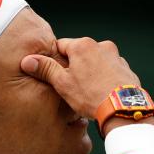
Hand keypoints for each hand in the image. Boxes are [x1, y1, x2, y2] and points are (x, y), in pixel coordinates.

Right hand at [20, 37, 140, 118]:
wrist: (122, 108)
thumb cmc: (90, 95)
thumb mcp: (63, 83)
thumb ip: (46, 69)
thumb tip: (28, 61)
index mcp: (83, 45)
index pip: (61, 45)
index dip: (55, 59)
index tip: (54, 72)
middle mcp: (101, 46)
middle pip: (80, 53)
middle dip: (74, 66)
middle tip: (70, 85)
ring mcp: (116, 57)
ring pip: (96, 61)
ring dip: (90, 71)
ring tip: (87, 91)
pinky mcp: (125, 69)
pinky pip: (110, 70)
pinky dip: (104, 77)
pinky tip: (101, 92)